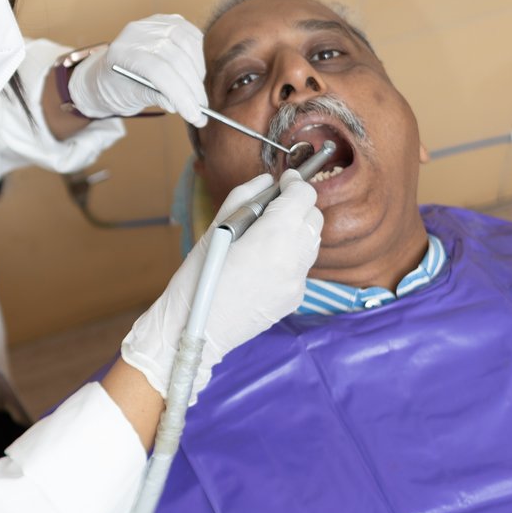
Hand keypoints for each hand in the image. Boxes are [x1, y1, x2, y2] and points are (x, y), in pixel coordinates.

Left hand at [67, 15, 207, 125]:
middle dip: (193, 89)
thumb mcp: (130, 98)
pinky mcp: (168, 21)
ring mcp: (154, 23)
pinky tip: (195, 74)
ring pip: (188, 46)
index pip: (158, 70)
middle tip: (201, 110)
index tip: (194, 116)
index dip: (180, 94)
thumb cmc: (118, 87)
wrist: (110, 72)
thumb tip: (178, 103)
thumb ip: (154, 97)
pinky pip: (193, 36)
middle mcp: (137, 33)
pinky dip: (198, 58)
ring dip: (197, 73)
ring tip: (196, 93)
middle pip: (176, 59)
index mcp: (122, 52)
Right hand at [121, 171, 322, 400]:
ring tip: (267, 233)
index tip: (283, 182)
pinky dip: (291, 255)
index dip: (294, 184)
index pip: (303, 197)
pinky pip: (302, 266)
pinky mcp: (295, 298)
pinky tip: (264, 261)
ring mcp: (297, 282)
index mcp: (272, 238)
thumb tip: (265, 181)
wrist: (197, 331)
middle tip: (274, 206)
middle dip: (298, 206)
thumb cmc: (197, 280)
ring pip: (312, 242)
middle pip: (314, 218)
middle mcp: (293, 260)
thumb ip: (243, 198)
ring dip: (297, 230)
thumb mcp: (215, 230)